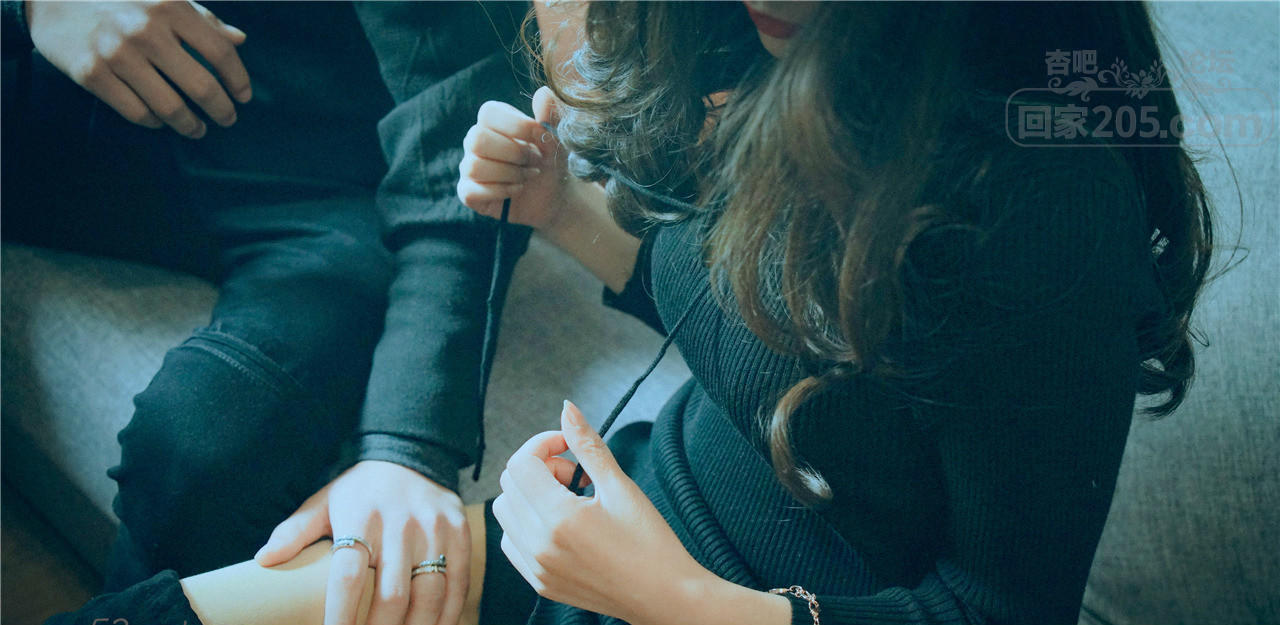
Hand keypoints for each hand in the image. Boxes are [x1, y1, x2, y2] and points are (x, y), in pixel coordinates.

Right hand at [27, 0, 251, 137]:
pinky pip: (135, 111)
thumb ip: (202, 18)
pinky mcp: (90, 73)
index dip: (238, 80)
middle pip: (201, 86)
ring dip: (189, 124)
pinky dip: (154, 122)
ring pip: (169, 107)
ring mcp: (116, 53)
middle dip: (221, 110)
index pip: (220, 53)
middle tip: (227, 119)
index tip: (244, 97)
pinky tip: (162, 122)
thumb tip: (239, 40)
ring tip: (196, 128)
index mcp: (170, 6)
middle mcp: (145, 30)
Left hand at [256, 461, 470, 624]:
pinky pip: (458, 583)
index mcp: (361, 517)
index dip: (341, 614)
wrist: (411, 455)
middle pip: (392, 594)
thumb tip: (263, 560)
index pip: (349, 575)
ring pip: (429, 594)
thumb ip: (294, 531)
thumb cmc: (359, 490)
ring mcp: (435, 529)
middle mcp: (401, 523)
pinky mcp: (460, 533)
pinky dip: (449, 615)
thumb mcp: (323, 502)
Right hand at [457, 86, 574, 229]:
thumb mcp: (557, 139)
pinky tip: (518, 190)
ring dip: (511, 174)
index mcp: (493, 121)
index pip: (488, 113)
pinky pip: (472, 191)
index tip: (542, 137)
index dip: (517, 126)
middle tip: (536, 161)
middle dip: (515, 153)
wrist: (555, 196)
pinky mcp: (468, 192)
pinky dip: (502, 191)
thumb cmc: (551, 161)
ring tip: (529, 176)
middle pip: (478, 139)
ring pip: (475, 166)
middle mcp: (476, 141)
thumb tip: (544, 92)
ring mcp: (469, 166)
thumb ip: (551, 115)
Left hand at [492, 401, 713, 624]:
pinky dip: (526, 523)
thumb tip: (567, 409)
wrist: (665, 597)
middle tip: (576, 474)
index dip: (543, 444)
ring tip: (570, 500)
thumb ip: (588, 445)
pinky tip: (560, 523)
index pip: (521, 464)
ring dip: (530, 495)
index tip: (570, 446)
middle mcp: (539, 546)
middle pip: (509, 484)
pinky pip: (511, 542)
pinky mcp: (539, 583)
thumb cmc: (651, 543)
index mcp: (559, 519)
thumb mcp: (621, 486)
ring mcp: (536, 568)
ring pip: (505, 512)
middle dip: (539, 467)